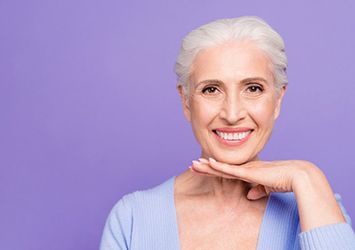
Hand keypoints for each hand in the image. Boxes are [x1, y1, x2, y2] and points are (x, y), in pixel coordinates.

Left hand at [191, 158, 345, 230]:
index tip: (202, 168)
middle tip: (192, 165)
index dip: (214, 169)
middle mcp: (245, 167)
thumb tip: (249, 195)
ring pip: (221, 167)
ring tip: (193, 165)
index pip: (227, 170)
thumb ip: (258, 190)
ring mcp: (246, 169)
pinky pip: (230, 169)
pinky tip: (208, 163)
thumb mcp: (267, 187)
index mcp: (248, 170)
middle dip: (205, 166)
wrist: (297, 176)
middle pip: (220, 167)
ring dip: (207, 166)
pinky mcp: (249, 172)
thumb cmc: (284, 181)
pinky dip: (219, 166)